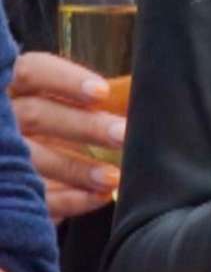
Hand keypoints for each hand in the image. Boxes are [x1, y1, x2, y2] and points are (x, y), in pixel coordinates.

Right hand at [12, 51, 123, 219]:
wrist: (17, 166)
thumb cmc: (47, 126)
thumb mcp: (57, 105)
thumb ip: (87, 99)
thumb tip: (136, 95)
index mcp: (11, 88)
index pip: (31, 71)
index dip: (65, 79)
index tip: (102, 92)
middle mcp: (0, 118)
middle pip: (36, 114)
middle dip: (84, 126)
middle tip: (123, 134)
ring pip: (32, 159)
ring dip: (77, 169)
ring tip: (114, 177)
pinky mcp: (4, 191)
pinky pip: (34, 196)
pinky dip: (68, 200)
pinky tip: (99, 197)